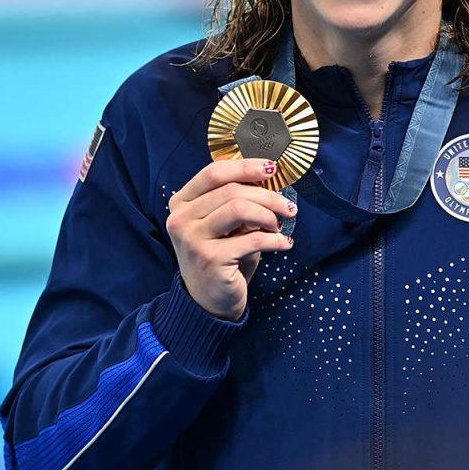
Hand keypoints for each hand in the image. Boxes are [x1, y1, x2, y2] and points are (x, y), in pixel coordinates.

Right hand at [165, 158, 295, 320]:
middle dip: (267, 195)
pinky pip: (252, 239)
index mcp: (181, 203)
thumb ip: (236, 200)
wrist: (208, 302)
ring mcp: (192, 239)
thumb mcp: (225, 225)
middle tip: (287, 206)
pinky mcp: (209, 259)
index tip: (272, 169)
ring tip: (279, 226)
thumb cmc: (221, 257)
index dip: (245, 167)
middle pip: (231, 190)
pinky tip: (284, 243)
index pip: (214, 173)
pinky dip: (275, 239)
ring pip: (240, 208)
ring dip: (268, 215)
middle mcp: (181, 219)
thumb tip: (268, 179)